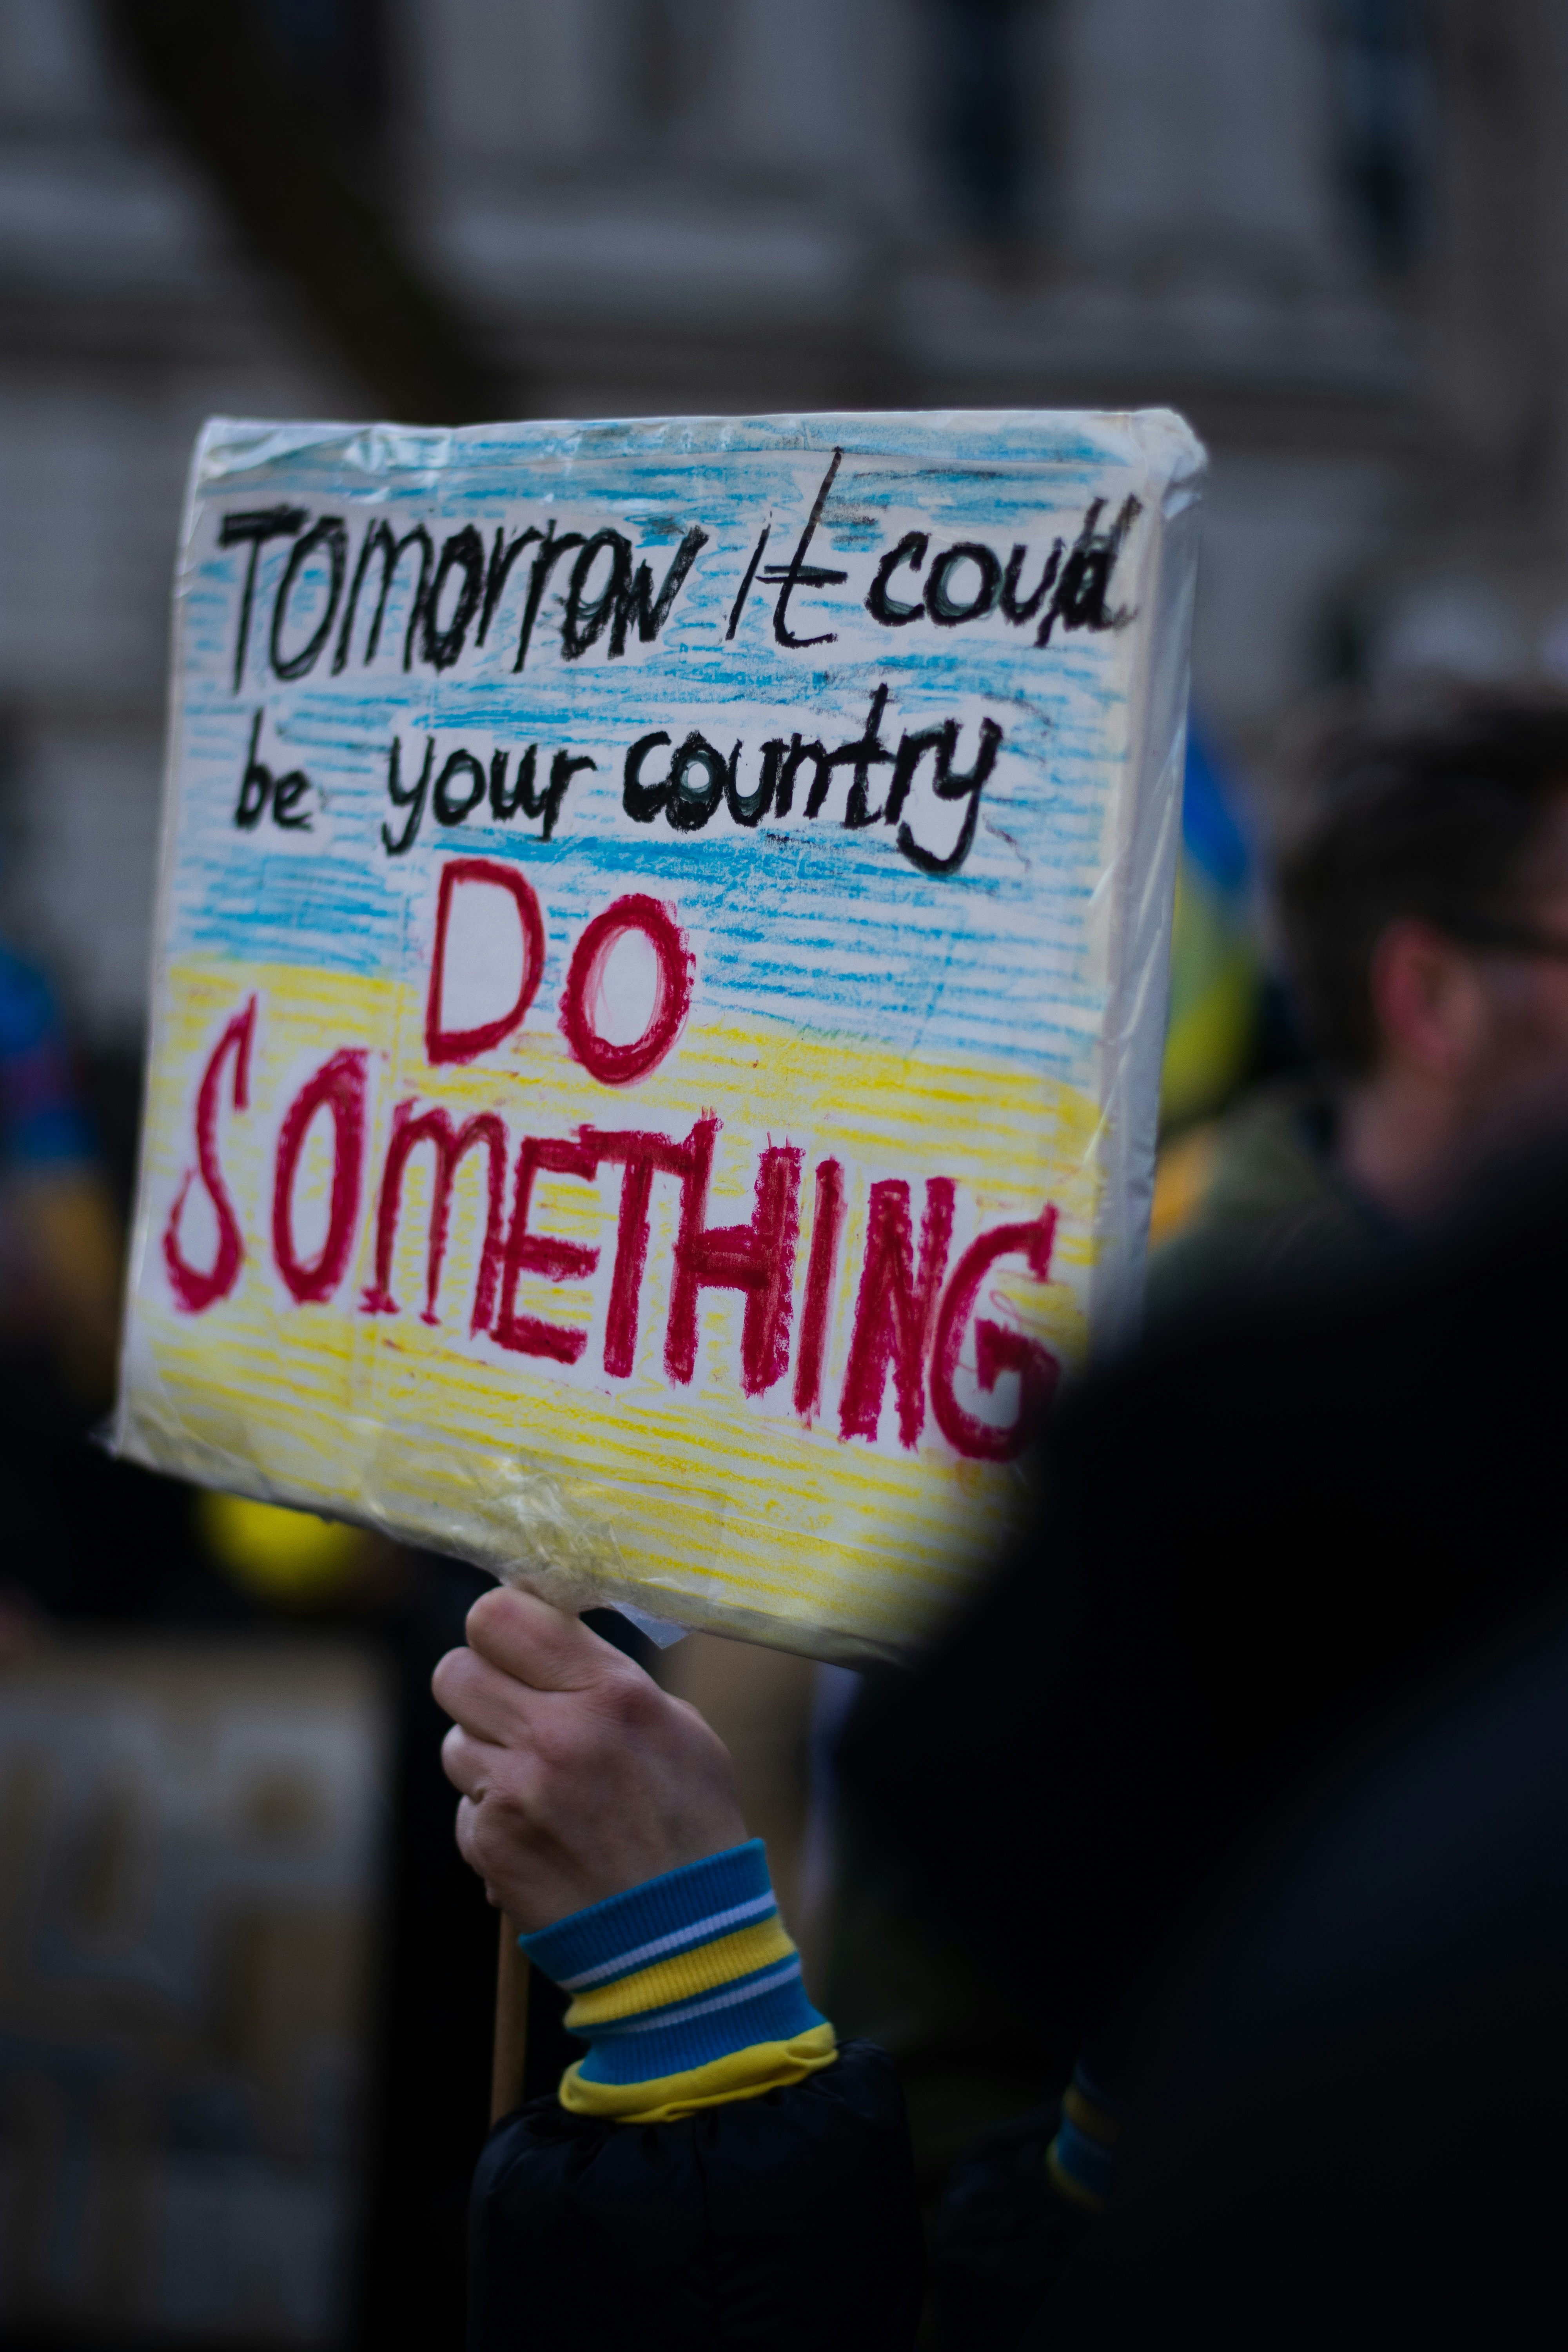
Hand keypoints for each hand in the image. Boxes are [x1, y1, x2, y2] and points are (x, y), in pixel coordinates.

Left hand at [432, 1587, 747, 1931]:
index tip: (516, 1640)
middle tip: (517, 1708)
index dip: (499, 1623)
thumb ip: (607, 1677)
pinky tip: (541, 1834)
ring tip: (542, 1783)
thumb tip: (549, 1638)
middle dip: (481, 1685)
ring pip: (455, 1740)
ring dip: (487, 1755)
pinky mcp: (491, 1845)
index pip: (500, 1615)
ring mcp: (515, 1793)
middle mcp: (554, 1736)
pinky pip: (464, 1807)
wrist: (683, 1938)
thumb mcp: (678, 1727)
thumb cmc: (691, 1824)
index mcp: (609, 1693)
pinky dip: (492, 1817)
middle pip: (454, 1671)